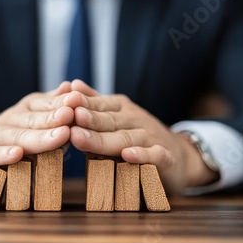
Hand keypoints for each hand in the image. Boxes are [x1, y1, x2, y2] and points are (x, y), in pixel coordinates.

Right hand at [0, 82, 76, 193]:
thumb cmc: (10, 140)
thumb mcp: (32, 123)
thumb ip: (51, 108)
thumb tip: (71, 86)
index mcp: (26, 111)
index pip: (46, 105)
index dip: (63, 103)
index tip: (80, 100)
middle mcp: (10, 120)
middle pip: (35, 119)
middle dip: (55, 117)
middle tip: (72, 115)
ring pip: (18, 137)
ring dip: (40, 137)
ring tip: (60, 136)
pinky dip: (3, 154)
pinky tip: (17, 154)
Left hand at [67, 87, 217, 194]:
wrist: (178, 157)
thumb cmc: (138, 137)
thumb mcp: (117, 117)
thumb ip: (96, 104)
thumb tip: (73, 85)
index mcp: (123, 110)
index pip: (100, 106)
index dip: (83, 105)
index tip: (64, 103)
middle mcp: (137, 120)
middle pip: (110, 122)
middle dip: (89, 120)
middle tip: (70, 119)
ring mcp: (152, 138)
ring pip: (126, 139)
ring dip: (103, 140)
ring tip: (81, 139)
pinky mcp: (165, 158)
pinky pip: (154, 156)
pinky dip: (142, 156)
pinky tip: (128, 156)